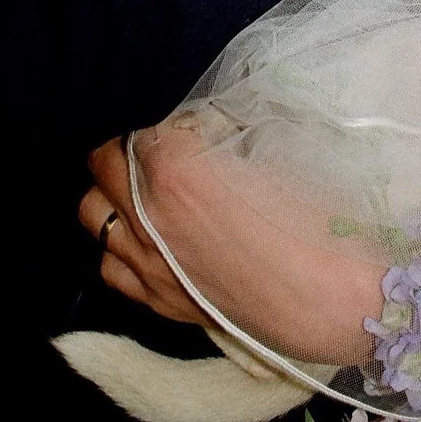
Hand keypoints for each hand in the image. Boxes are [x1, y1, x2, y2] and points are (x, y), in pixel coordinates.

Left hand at [86, 123, 379, 362]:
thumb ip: (228, 129)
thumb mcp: (276, 150)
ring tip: (151, 194)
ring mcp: (145, 262)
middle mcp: (146, 214)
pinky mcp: (155, 300)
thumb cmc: (313, 218)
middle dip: (129, 150)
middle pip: (102, 164)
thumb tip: (210, 122)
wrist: (326, 297)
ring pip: (94, 214)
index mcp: (175, 167)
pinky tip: (153, 241)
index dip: (175, 125)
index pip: (146, 128)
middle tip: (166, 152)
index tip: (199, 130)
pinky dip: (122, 247)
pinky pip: (109, 266)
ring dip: (116, 196)